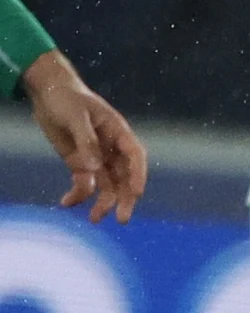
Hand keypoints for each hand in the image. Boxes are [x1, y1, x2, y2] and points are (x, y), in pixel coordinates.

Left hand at [20, 51, 144, 221]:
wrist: (48, 93)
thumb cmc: (66, 98)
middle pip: (124, 177)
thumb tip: (94, 168)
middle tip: (122, 218)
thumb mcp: (76, 117)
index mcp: (119, 133)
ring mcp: (96, 158)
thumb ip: (86, 141)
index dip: (138, 176)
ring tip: (94, 219)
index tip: (136, 193)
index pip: (135, 157)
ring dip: (102, 203)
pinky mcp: (80, 163)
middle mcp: (112, 149)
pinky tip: (66, 203)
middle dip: (124, 199)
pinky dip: (77, 195)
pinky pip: (83, 184)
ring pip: (106, 185)